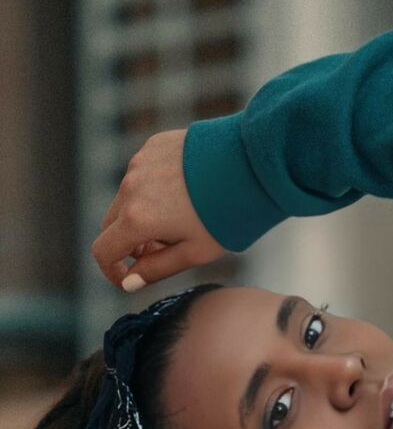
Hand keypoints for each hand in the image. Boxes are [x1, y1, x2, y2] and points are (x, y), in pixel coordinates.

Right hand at [90, 128, 228, 289]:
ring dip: (140, 215)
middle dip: (129, 243)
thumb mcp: (194, 253)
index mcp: (137, 219)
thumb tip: (130, 282)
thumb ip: (156, 269)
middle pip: (112, 225)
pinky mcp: (152, 145)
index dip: (112, 271)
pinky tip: (184, 192)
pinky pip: (141, 174)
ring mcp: (140, 163)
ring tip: (179, 220)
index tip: (129, 278)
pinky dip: (151, 190)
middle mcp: (130, 188)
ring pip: (126, 198)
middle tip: (162, 249)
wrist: (253, 164)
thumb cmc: (227, 214)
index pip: (103, 251)